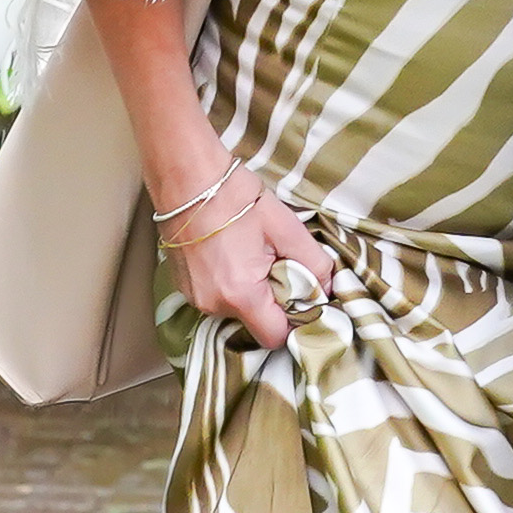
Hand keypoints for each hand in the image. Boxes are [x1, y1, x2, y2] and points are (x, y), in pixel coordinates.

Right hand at [171, 186, 336, 354]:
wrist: (186, 174)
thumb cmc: (235, 196)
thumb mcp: (286, 228)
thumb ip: (315, 263)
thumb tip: (329, 287)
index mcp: (241, 294)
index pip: (275, 337)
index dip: (294, 323)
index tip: (303, 298)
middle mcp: (212, 304)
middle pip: (255, 323)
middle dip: (272, 302)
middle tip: (278, 265)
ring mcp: (193, 297)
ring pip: (236, 310)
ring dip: (251, 292)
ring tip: (252, 255)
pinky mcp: (183, 286)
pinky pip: (217, 297)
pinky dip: (230, 284)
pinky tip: (233, 254)